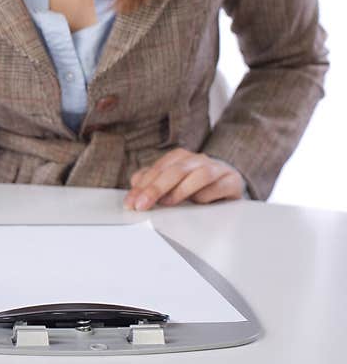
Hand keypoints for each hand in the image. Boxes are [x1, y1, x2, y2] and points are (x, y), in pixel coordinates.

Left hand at [123, 148, 244, 210]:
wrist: (230, 184)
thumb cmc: (196, 185)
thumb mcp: (171, 184)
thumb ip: (152, 181)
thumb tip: (135, 183)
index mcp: (180, 158)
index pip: (157, 170)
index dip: (142, 187)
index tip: (130, 203)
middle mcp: (197, 160)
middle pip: (175, 170)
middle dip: (155, 188)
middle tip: (142, 205)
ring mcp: (217, 169)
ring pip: (199, 174)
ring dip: (181, 189)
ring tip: (167, 202)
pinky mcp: (232, 182)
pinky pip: (220, 186)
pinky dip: (207, 195)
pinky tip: (197, 203)